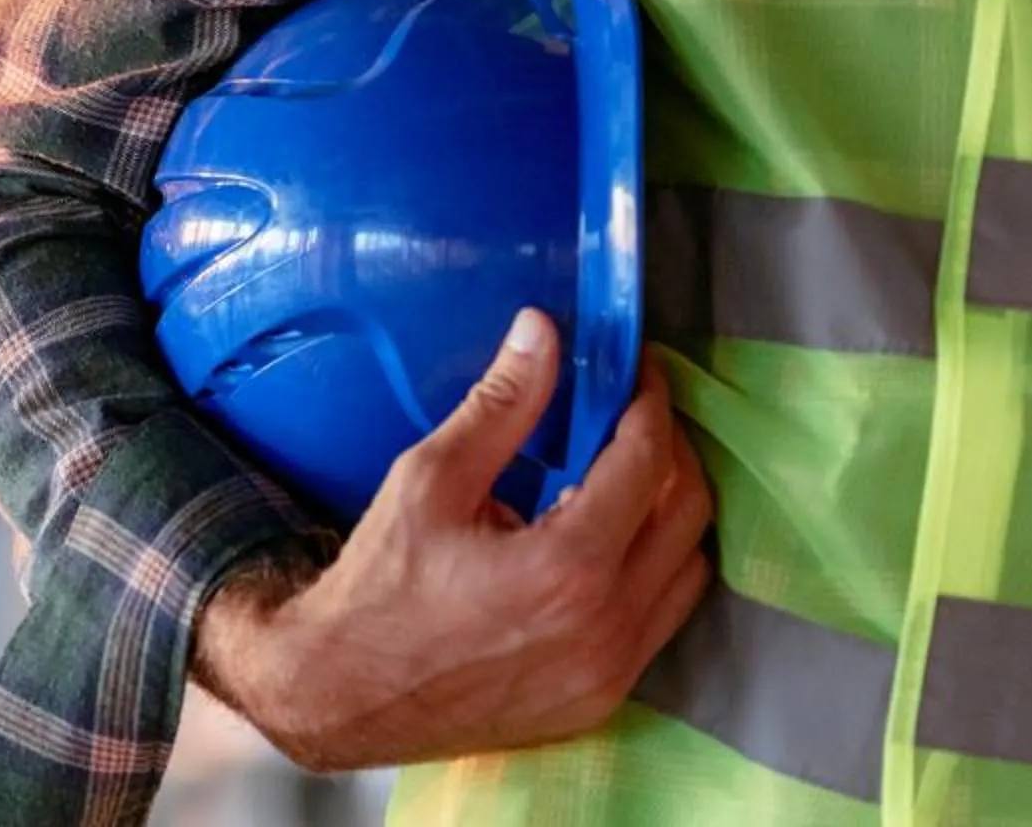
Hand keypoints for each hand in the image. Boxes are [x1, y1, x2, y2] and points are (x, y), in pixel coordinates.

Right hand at [196, 311, 712, 771]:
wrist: (343, 693)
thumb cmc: (378, 584)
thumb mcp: (429, 480)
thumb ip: (499, 405)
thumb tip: (542, 331)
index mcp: (568, 565)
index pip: (647, 461)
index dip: (650, 402)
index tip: (638, 371)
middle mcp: (608, 624)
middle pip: (688, 512)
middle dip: (671, 449)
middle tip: (634, 415)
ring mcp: (612, 672)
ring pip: (688, 570)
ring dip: (670, 512)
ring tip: (624, 477)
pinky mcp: (602, 700)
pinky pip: (661, 620)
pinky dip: (652, 569)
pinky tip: (603, 545)